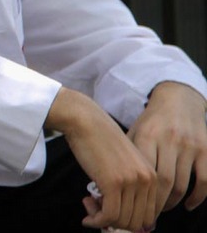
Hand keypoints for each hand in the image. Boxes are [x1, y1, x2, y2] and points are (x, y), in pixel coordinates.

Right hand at [46, 87, 156, 230]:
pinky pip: (109, 216)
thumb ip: (129, 185)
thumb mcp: (122, 163)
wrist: (85, 120)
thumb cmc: (98, 139)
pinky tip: (86, 213)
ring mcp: (132, 182)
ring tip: (88, 205)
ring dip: (102, 220)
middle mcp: (147, 180)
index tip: (108, 212)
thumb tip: (122, 215)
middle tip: (95, 210)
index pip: (148, 215)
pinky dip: (96, 220)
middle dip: (115, 223)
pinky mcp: (114, 183)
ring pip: (122, 221)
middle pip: (137, 222)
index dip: (127, 220)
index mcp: (153, 176)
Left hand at [128, 81, 206, 213]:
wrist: (178, 99)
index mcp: (147, 135)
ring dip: (173, 202)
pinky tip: (187, 205)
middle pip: (163, 182)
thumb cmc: (151, 121)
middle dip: (155, 202)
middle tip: (148, 213)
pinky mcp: (206, 149)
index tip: (133, 204)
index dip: (139, 193)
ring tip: (163, 208)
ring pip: (182, 184)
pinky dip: (197, 198)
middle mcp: (170, 140)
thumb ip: (129, 154)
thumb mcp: (135, 131)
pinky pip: (204, 181)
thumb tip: (113, 185)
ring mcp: (190, 145)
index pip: (143, 172)